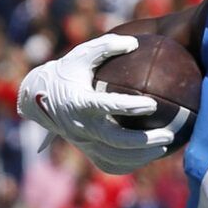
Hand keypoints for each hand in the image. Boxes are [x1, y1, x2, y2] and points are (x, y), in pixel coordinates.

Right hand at [17, 35, 173, 172]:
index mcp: (78, 102)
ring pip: (116, 157)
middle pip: (116, 140)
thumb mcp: (80, 54)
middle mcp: (80, 126)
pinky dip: (132, 163)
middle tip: (169, 134)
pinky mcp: (86, 151)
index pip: (107, 106)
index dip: (129, 107)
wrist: (38, 99)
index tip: (152, 104)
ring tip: (165, 145)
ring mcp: (83, 142)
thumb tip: (134, 43)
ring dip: (142, 155)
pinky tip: (151, 155)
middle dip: (144, 141)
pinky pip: (111, 164)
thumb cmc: (65, 72)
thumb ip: (106, 47)